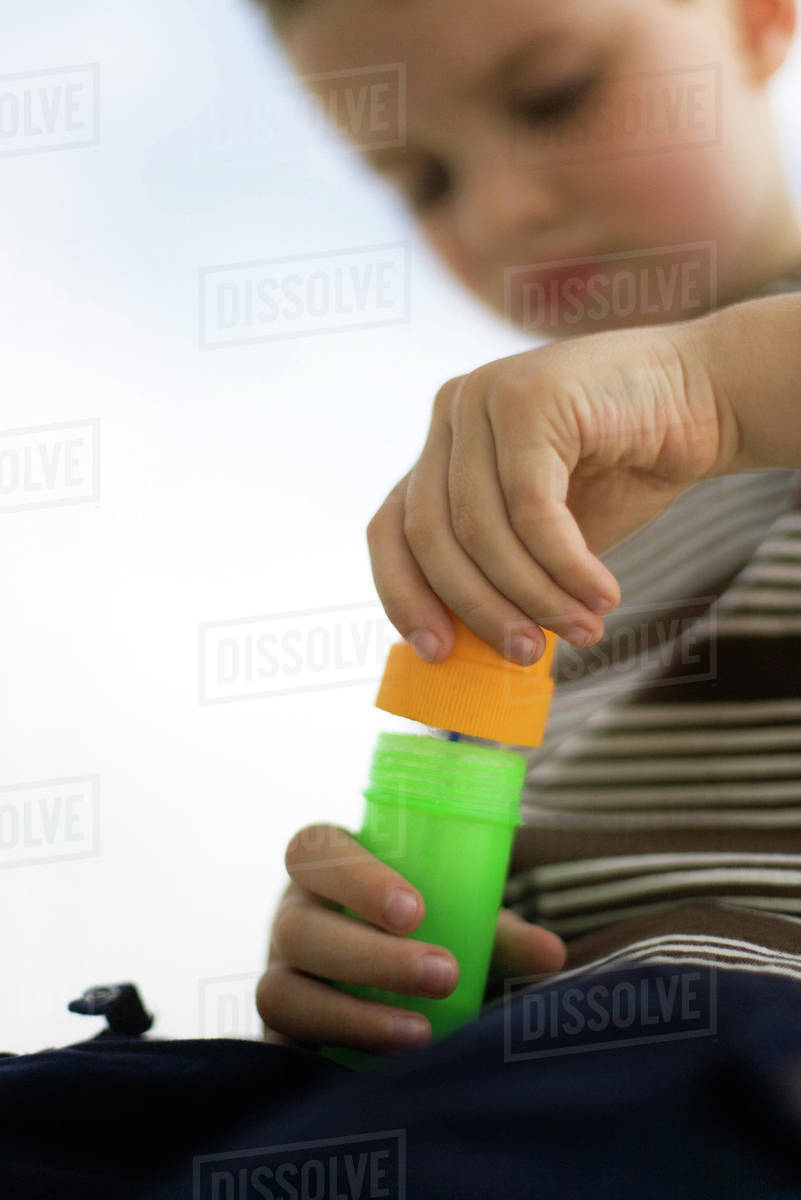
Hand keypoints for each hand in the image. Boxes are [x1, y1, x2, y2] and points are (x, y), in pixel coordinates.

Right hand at [257, 823, 565, 1056]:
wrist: (381, 988)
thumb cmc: (422, 934)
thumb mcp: (456, 921)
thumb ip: (497, 933)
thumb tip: (550, 954)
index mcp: (325, 869)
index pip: (313, 852)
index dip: (355, 878)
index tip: (416, 909)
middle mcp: (291, 918)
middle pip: (300, 927)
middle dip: (371, 955)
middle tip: (443, 973)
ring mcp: (277, 975)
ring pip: (282, 991)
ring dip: (352, 1016)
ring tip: (421, 1035)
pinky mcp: (276, 1033)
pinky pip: (278, 1048)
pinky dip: (321, 1060)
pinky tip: (370, 1076)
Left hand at [367, 322, 738, 664]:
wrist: (707, 401)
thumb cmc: (626, 470)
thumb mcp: (547, 536)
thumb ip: (502, 573)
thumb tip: (466, 651)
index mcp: (442, 448)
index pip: (389, 529)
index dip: (403, 595)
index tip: (437, 654)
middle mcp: (452, 415)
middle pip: (431, 535)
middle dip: (479, 609)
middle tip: (526, 656)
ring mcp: (486, 397)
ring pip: (480, 528)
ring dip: (534, 594)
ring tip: (584, 630)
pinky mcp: (531, 395)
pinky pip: (531, 507)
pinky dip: (565, 564)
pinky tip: (603, 593)